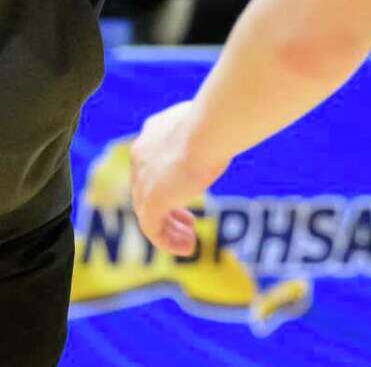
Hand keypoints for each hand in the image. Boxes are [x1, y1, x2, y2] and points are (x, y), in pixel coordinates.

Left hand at [130, 100, 229, 256]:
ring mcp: (142, 179)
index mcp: (153, 132)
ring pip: (147, 212)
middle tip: (188, 220)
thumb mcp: (211, 124)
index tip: (188, 188)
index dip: (168, 178)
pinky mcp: (150, 201)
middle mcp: (141, 155)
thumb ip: (210, 133)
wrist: (207, 130)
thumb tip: (229, 130)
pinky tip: (187, 247)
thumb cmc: (218, 122)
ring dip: (168, 228)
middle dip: (167, 206)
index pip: (151, 162)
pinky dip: (167, 241)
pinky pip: (152, 229)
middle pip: (145, 188)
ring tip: (188, 241)